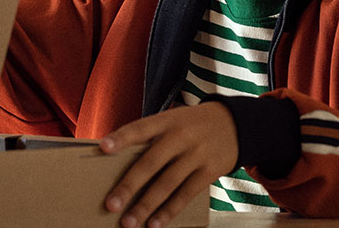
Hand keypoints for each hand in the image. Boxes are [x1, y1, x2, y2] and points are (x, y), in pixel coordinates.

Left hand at [100, 102, 236, 227]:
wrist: (235, 124)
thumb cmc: (192, 125)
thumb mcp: (173, 121)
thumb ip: (151, 138)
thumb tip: (118, 166)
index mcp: (166, 121)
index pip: (140, 128)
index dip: (121, 137)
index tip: (103, 148)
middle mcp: (180, 136)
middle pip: (151, 162)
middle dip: (129, 185)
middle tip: (111, 204)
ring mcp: (197, 154)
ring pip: (167, 183)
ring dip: (146, 205)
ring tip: (129, 222)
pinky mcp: (210, 171)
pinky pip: (186, 194)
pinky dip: (169, 211)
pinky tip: (155, 224)